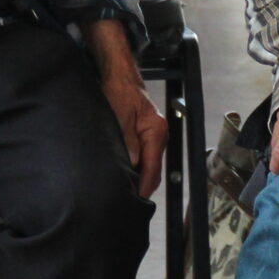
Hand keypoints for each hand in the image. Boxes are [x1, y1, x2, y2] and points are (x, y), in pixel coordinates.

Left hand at [101, 73, 167, 198]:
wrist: (120, 77)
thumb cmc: (120, 92)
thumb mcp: (120, 116)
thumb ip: (127, 141)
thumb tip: (131, 165)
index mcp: (156, 132)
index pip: (153, 167)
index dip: (144, 186)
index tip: (135, 200)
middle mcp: (159, 136)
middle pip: (153, 170)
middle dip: (142, 186)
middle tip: (126, 202)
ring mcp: (154, 137)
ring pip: (149, 165)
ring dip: (138, 178)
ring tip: (124, 192)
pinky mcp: (146, 137)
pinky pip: (144, 158)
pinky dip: (136, 169)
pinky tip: (125, 175)